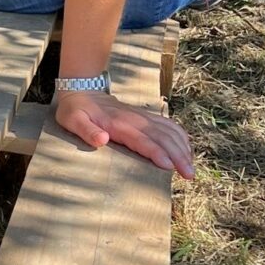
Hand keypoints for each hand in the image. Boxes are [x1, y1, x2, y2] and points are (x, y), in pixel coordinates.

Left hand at [55, 91, 193, 178]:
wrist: (82, 89)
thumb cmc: (75, 109)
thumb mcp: (72, 120)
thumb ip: (86, 131)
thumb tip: (102, 140)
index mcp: (119, 124)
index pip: (144, 139)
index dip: (158, 152)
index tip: (170, 167)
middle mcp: (136, 119)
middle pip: (163, 137)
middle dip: (179, 156)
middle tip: (190, 176)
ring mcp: (143, 117)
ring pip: (170, 131)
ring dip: (184, 148)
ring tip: (191, 168)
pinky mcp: (146, 118)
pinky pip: (169, 126)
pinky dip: (181, 138)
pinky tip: (187, 151)